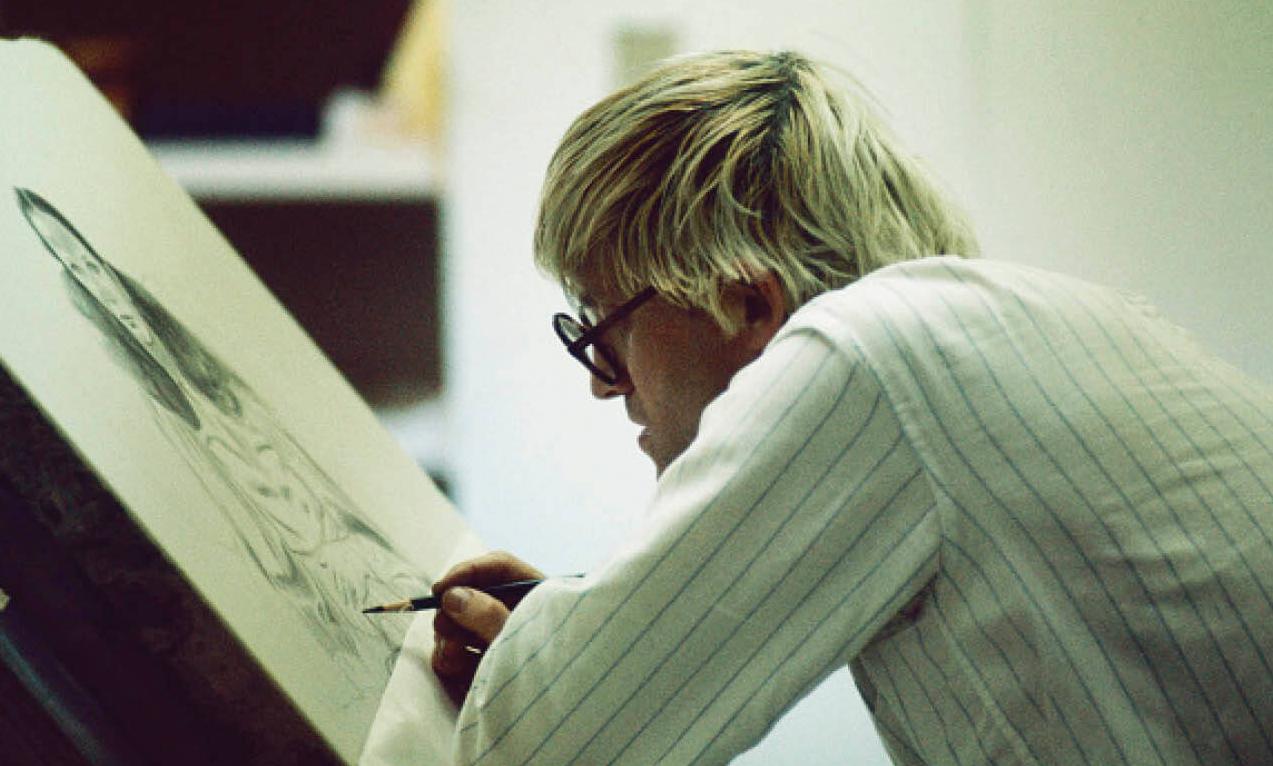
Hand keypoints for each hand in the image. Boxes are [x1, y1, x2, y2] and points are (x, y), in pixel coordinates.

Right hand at [431, 551, 544, 705]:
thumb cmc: (554, 674)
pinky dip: (451, 660)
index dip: (468, 572)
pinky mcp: (482, 666)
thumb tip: (453, 596)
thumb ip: (489, 616)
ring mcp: (496, 640)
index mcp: (538, 597)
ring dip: (450, 640)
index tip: (441, 589)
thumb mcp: (523, 641)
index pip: (499, 567)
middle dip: (453, 613)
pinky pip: (453, 653)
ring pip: (455, 625)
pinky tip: (461, 672)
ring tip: (460, 658)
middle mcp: (515, 614)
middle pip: (471, 595)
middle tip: (448, 631)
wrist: (563, 717)